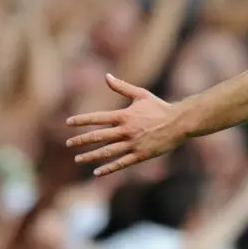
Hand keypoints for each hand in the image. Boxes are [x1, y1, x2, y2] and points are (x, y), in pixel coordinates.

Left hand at [65, 74, 186, 175]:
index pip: (98, 117)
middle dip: (81, 140)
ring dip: (90, 156)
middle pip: (98, 136)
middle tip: (68, 143)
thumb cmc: (160, 107)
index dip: (82, 120)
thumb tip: (106, 76)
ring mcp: (133, 144)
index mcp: (125, 115)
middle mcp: (126, 130)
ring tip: (77, 159)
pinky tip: (97, 172)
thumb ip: (122, 86)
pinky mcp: (141, 154)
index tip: (68, 123)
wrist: (180, 122)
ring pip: (107, 151)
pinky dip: (108, 168)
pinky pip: (121, 163)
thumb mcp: (141, 95)